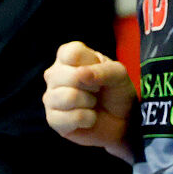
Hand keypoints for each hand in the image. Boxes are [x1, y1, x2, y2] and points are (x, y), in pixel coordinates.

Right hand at [41, 41, 135, 161]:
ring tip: (91, 103)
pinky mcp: (52, 119)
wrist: (121, 120)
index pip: (72, 53)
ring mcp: (50, 97)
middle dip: (93, 86)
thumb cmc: (116, 91)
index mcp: (66, 58)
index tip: (97, 71)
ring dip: (90, 103)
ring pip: (69, 97)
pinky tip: (88, 117)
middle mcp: (54, 75)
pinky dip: (88, 119)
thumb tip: (81, 74)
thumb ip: (103, 70)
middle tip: (96, 90)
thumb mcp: (119, 75)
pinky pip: (71, 118)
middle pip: (71, 76)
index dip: (91, 63)